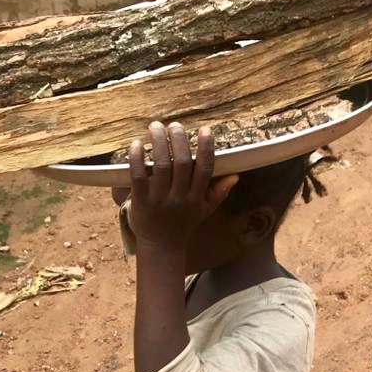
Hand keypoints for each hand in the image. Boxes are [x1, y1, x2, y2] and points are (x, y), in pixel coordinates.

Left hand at [127, 122, 236, 248]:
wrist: (161, 247)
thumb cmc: (183, 224)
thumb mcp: (204, 210)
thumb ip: (219, 193)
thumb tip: (235, 176)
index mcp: (196, 198)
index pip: (204, 169)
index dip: (206, 148)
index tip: (205, 129)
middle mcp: (179, 198)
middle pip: (181, 163)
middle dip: (178, 140)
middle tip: (174, 125)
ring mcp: (159, 200)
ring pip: (161, 166)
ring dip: (158, 142)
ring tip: (155, 126)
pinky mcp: (141, 202)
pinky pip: (138, 177)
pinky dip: (137, 159)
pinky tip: (136, 144)